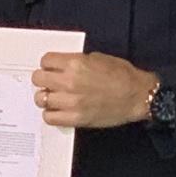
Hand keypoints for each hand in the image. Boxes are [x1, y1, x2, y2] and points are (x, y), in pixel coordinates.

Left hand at [32, 52, 155, 127]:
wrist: (137, 96)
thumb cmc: (122, 76)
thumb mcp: (97, 58)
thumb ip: (76, 61)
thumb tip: (61, 66)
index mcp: (75, 63)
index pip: (45, 61)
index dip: (48, 64)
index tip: (51, 68)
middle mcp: (70, 81)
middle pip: (37, 78)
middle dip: (43, 79)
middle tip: (51, 82)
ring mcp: (71, 101)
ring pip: (40, 99)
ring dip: (46, 97)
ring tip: (55, 98)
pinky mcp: (76, 118)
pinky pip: (49, 117)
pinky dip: (51, 114)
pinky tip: (59, 111)